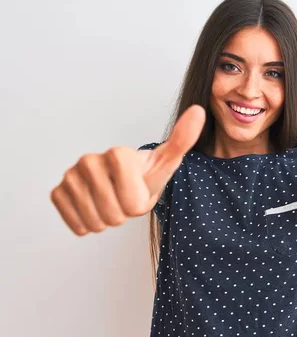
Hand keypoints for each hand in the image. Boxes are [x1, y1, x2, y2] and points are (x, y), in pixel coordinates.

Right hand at [50, 105, 204, 235]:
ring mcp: (70, 175)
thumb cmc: (146, 174)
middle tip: (126, 198)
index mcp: (117, 154)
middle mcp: (89, 160)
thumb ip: (183, 139)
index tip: (140, 189)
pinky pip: (77, 225)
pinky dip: (89, 225)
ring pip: (95, 222)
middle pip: (113, 214)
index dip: (139, 203)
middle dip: (124, 214)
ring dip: (108, 220)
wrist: (123, 183)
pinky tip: (95, 208)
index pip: (131, 201)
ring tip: (113, 202)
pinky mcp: (58, 192)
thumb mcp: (168, 161)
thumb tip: (198, 111)